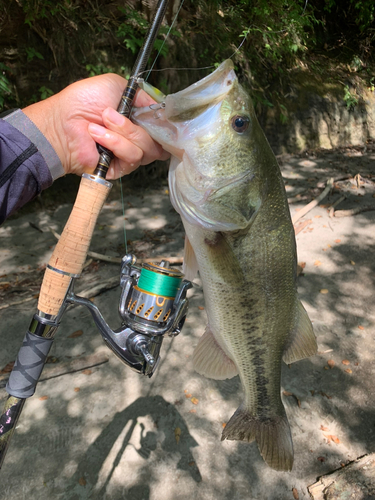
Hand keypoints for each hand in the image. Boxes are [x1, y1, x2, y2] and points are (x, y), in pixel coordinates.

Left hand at [22, 74, 168, 179]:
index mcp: (137, 121)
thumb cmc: (83, 101)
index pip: (162, 128)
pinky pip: (133, 157)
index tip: (159, 117)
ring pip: (147, 149)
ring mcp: (128, 154)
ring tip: (101, 123)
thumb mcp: (116, 85)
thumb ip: (141, 95)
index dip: (164, 125)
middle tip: (112, 116)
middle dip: (137, 126)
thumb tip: (158, 107)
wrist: (63, 121)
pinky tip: (98, 135)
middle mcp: (136, 139)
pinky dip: (116, 144)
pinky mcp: (120, 168)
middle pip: (159, 141)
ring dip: (124, 132)